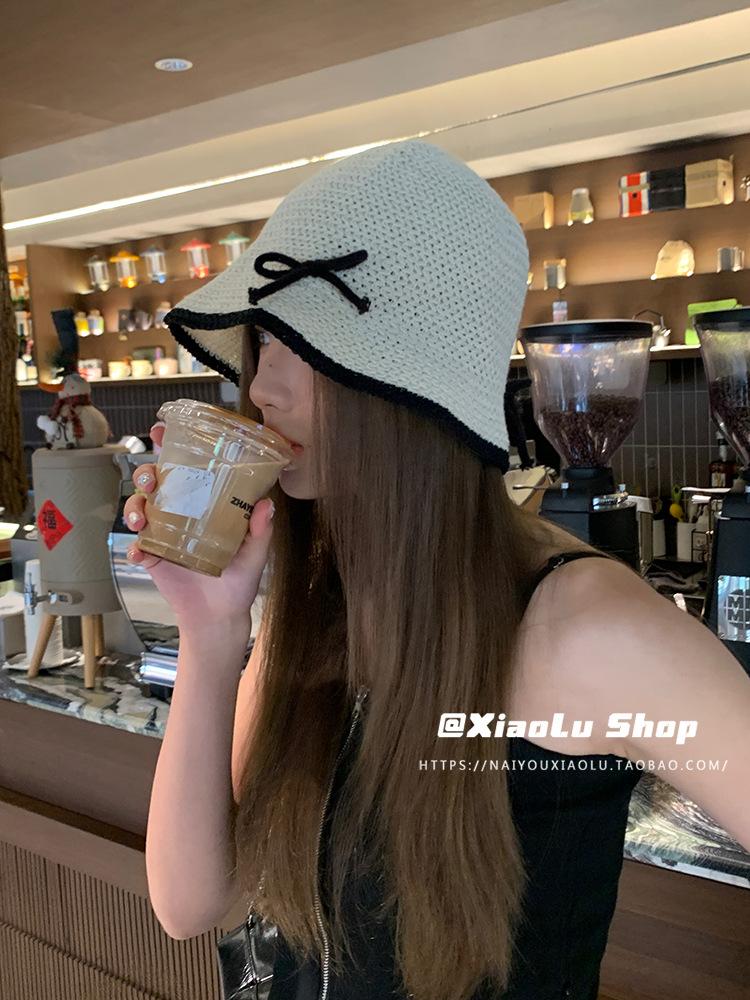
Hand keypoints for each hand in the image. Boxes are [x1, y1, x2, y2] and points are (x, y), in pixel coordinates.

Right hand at [123, 422, 274, 627]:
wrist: (219, 616)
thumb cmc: (239, 581)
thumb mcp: (255, 554)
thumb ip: (260, 531)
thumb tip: (267, 504)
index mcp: (205, 503)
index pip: (187, 468)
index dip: (171, 447)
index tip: (163, 431)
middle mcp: (181, 512)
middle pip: (155, 482)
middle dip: (146, 473)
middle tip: (152, 479)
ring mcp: (164, 533)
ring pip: (139, 508)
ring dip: (134, 508)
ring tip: (142, 520)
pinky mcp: (152, 557)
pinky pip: (136, 546)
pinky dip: (135, 547)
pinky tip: (142, 552)